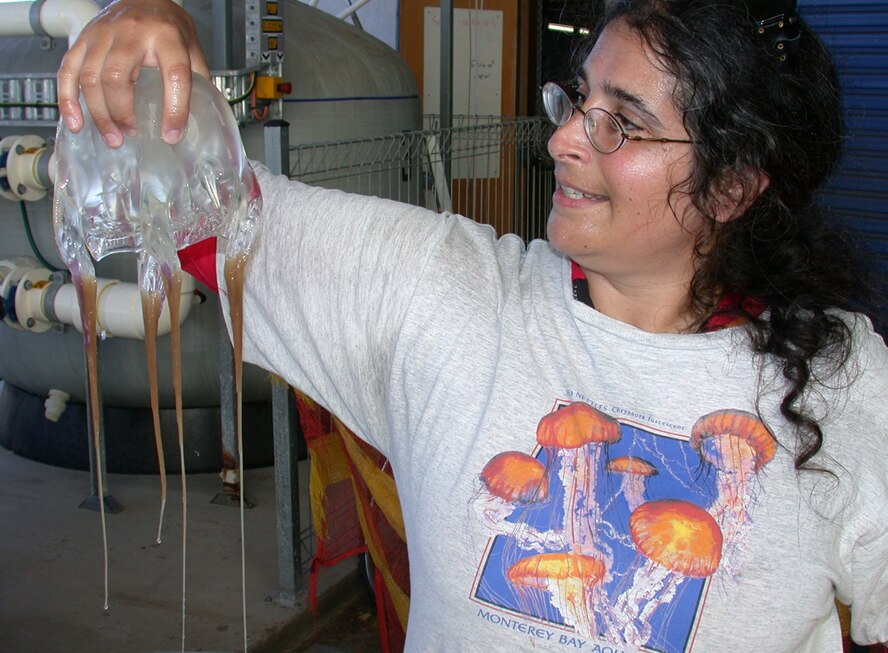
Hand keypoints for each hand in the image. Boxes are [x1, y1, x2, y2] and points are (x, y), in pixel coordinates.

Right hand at [57, 0, 209, 147]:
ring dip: (99, 114)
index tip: (172, 135)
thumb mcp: (191, 50)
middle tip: (131, 134)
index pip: (174, 75)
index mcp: (167, 37)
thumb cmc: (169, 28)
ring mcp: (102, 35)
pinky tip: (77, 123)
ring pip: (90, 77)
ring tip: (113, 137)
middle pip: (117, 77)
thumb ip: (197, 82)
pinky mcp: (83, 39)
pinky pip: (68, 71)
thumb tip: (197, 123)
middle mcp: (132, 33)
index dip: (175, 109)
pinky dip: (69, 100)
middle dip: (121, 113)